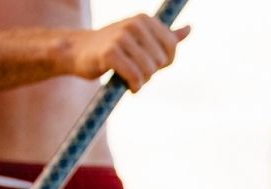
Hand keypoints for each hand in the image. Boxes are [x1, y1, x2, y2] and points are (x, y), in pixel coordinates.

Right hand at [70, 16, 190, 90]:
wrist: (80, 52)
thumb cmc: (115, 47)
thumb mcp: (142, 39)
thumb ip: (166, 37)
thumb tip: (190, 29)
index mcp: (145, 19)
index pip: (172, 47)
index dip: (163, 62)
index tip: (147, 60)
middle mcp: (134, 24)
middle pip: (161, 61)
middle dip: (151, 71)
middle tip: (134, 68)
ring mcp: (121, 37)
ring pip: (149, 70)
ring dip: (142, 80)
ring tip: (130, 76)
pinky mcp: (110, 53)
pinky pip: (135, 76)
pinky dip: (134, 86)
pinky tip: (127, 85)